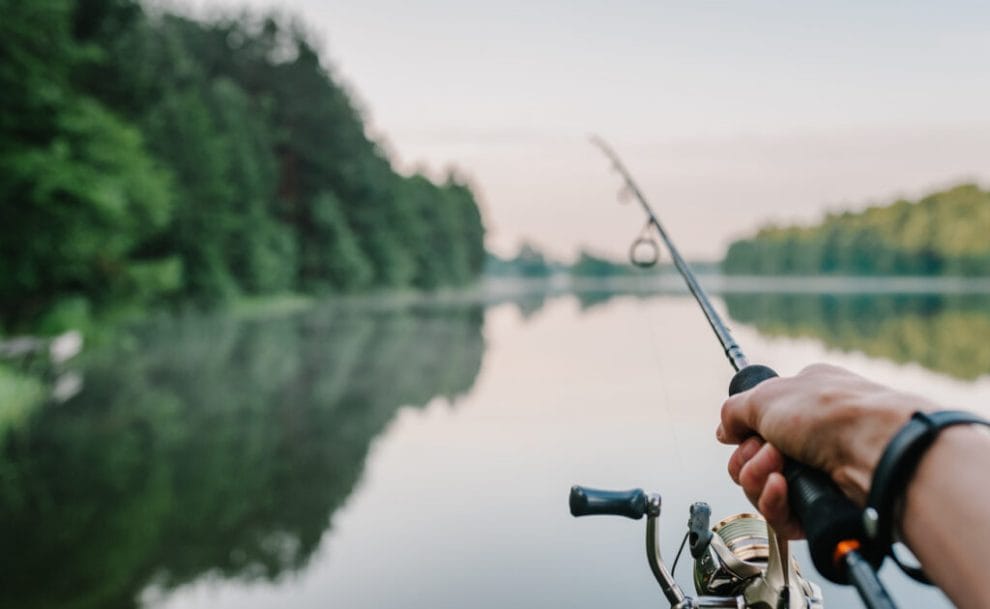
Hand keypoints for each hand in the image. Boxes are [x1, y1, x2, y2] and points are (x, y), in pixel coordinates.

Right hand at [716, 364, 923, 538]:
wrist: (876, 450)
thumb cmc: (831, 413)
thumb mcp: (767, 395)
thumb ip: (734, 411)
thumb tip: (725, 431)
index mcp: (803, 400)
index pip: (757, 424)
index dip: (744, 433)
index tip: (743, 434)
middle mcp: (811, 436)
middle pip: (752, 459)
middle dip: (748, 458)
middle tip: (767, 451)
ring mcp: (818, 472)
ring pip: (762, 489)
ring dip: (758, 478)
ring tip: (778, 469)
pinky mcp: (821, 506)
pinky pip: (780, 515)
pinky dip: (774, 503)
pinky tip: (783, 488)